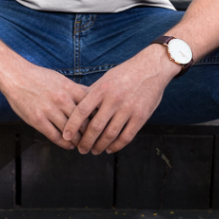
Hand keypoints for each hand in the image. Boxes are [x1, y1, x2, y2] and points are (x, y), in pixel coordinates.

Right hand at [0, 60, 88, 149]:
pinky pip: (54, 136)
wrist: (16, 76)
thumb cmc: (39, 77)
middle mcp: (62, 100)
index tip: (100, 126)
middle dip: (89, 134)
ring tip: (82, 145)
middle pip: (83, 122)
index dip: (97, 119)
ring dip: (77, 141)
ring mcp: (49, 110)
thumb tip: (92, 96)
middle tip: (93, 140)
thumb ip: (76, 89)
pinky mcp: (37, 120)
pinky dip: (64, 143)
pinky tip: (68, 145)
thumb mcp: (61, 79)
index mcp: (70, 89)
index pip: (91, 108)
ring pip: (70, 132)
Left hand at [62, 46, 177, 154]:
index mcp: (102, 89)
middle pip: (95, 127)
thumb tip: (74, 105)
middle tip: (81, 149)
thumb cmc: (125, 73)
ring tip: (94, 151)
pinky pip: (126, 136)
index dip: (72, 126)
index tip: (66, 136)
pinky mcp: (141, 116)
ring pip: (110, 134)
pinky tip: (110, 148)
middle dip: (85, 141)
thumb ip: (91, 93)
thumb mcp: (106, 78)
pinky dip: (116, 146)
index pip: (82, 111)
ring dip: (100, 146)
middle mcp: (114, 99)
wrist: (152, 67)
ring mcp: (128, 108)